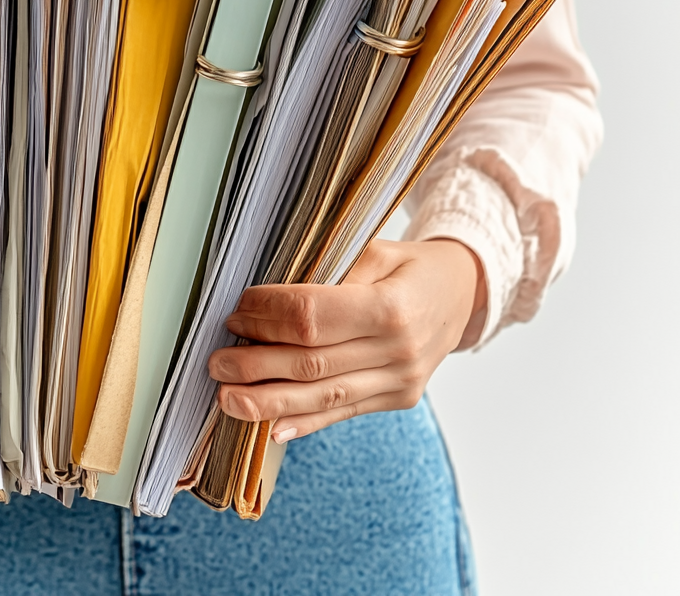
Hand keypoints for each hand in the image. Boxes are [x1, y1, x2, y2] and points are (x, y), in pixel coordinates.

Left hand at [209, 238, 486, 441]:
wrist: (463, 292)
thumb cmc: (410, 265)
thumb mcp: (375, 251)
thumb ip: (329, 275)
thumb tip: (268, 301)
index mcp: (391, 306)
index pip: (312, 318)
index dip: (267, 317)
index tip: (238, 311)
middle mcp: (398, 349)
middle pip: (311, 363)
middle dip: (256, 365)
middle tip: (216, 363)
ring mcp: (401, 380)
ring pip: (322, 397)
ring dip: (269, 401)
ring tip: (228, 399)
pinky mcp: (398, 399)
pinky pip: (343, 413)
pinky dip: (304, 422)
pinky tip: (271, 429)